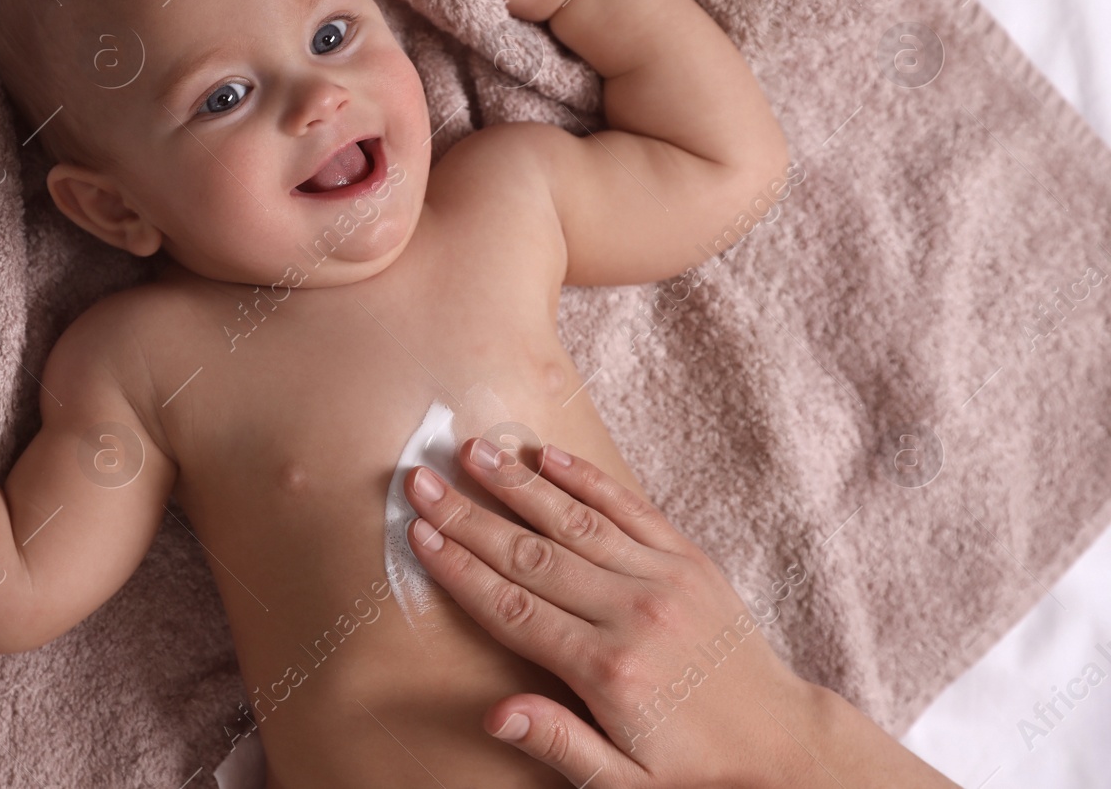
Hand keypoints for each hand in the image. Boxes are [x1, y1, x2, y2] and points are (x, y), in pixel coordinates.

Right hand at [403, 441, 822, 788]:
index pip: (513, 608)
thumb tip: (494, 715)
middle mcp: (633, 613)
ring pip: (575, 520)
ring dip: (518, 482)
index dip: (459, 570)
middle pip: (531, 554)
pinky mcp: (689, 560)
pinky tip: (548, 455)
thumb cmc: (695, 769)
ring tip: (473, 450)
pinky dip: (586, 480)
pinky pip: (629, 509)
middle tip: (420, 481)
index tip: (418, 535)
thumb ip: (559, 742)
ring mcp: (664, 579)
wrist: (785, 745)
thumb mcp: (624, 784)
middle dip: (468, 516)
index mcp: (608, 669)